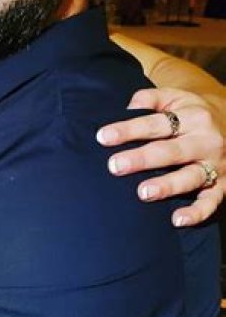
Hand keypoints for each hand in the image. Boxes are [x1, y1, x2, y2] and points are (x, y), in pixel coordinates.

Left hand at [96, 87, 224, 225]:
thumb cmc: (192, 112)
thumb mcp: (176, 97)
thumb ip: (150, 98)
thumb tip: (127, 107)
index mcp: (193, 117)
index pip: (157, 124)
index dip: (129, 130)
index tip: (103, 137)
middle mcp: (206, 141)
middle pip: (171, 151)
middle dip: (142, 159)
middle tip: (115, 166)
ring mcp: (216, 165)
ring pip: (191, 177)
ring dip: (167, 186)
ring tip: (143, 193)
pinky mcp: (223, 185)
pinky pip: (211, 201)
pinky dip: (197, 212)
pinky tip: (177, 220)